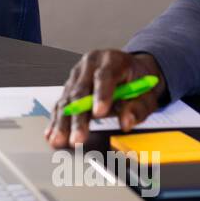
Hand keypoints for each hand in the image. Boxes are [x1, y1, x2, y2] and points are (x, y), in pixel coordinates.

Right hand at [45, 50, 165, 148]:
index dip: (101, 95)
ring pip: (67, 99)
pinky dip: (57, 120)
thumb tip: (126, 122)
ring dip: (63, 122)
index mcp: (112, 60)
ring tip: (59, 140)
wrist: (132, 70)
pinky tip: (52, 134)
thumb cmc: (139, 81)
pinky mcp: (70, 86)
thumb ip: (138, 108)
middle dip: (78, 117)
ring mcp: (77, 75)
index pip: (104, 76)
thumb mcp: (147, 93)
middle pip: (81, 91)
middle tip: (78, 137)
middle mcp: (90, 65)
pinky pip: (61, 104)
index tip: (99, 114)